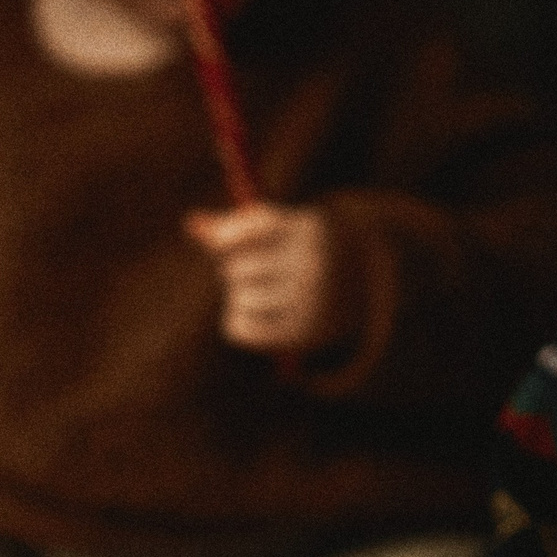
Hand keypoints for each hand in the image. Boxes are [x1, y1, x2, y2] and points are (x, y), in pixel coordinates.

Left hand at [185, 202, 359, 357]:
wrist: (364, 290)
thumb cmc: (304, 251)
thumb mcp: (279, 230)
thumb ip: (235, 226)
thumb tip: (191, 223)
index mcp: (310, 230)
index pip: (250, 228)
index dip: (228, 237)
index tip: (228, 245)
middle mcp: (313, 265)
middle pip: (237, 267)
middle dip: (234, 269)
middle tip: (252, 272)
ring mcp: (310, 301)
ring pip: (238, 299)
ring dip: (238, 296)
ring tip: (257, 293)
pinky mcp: (302, 333)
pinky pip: (240, 328)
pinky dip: (238, 321)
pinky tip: (255, 315)